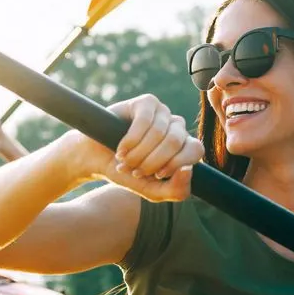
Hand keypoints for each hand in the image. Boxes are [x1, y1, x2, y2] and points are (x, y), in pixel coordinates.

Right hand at [60, 94, 202, 202]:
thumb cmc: (128, 174)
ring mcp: (162, 112)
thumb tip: (188, 169)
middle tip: (135, 170)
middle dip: (152, 161)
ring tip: (125, 161)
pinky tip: (120, 149)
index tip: (156, 175)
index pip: (195, 150)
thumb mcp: (154, 191)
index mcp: (184, 146)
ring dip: (138, 153)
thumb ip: (177, 190)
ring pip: (160, 132)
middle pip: (176, 141)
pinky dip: (130, 140)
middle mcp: (176, 127)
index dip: (175, 164)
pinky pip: (145, 120)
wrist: (97, 160)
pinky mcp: (146, 103)